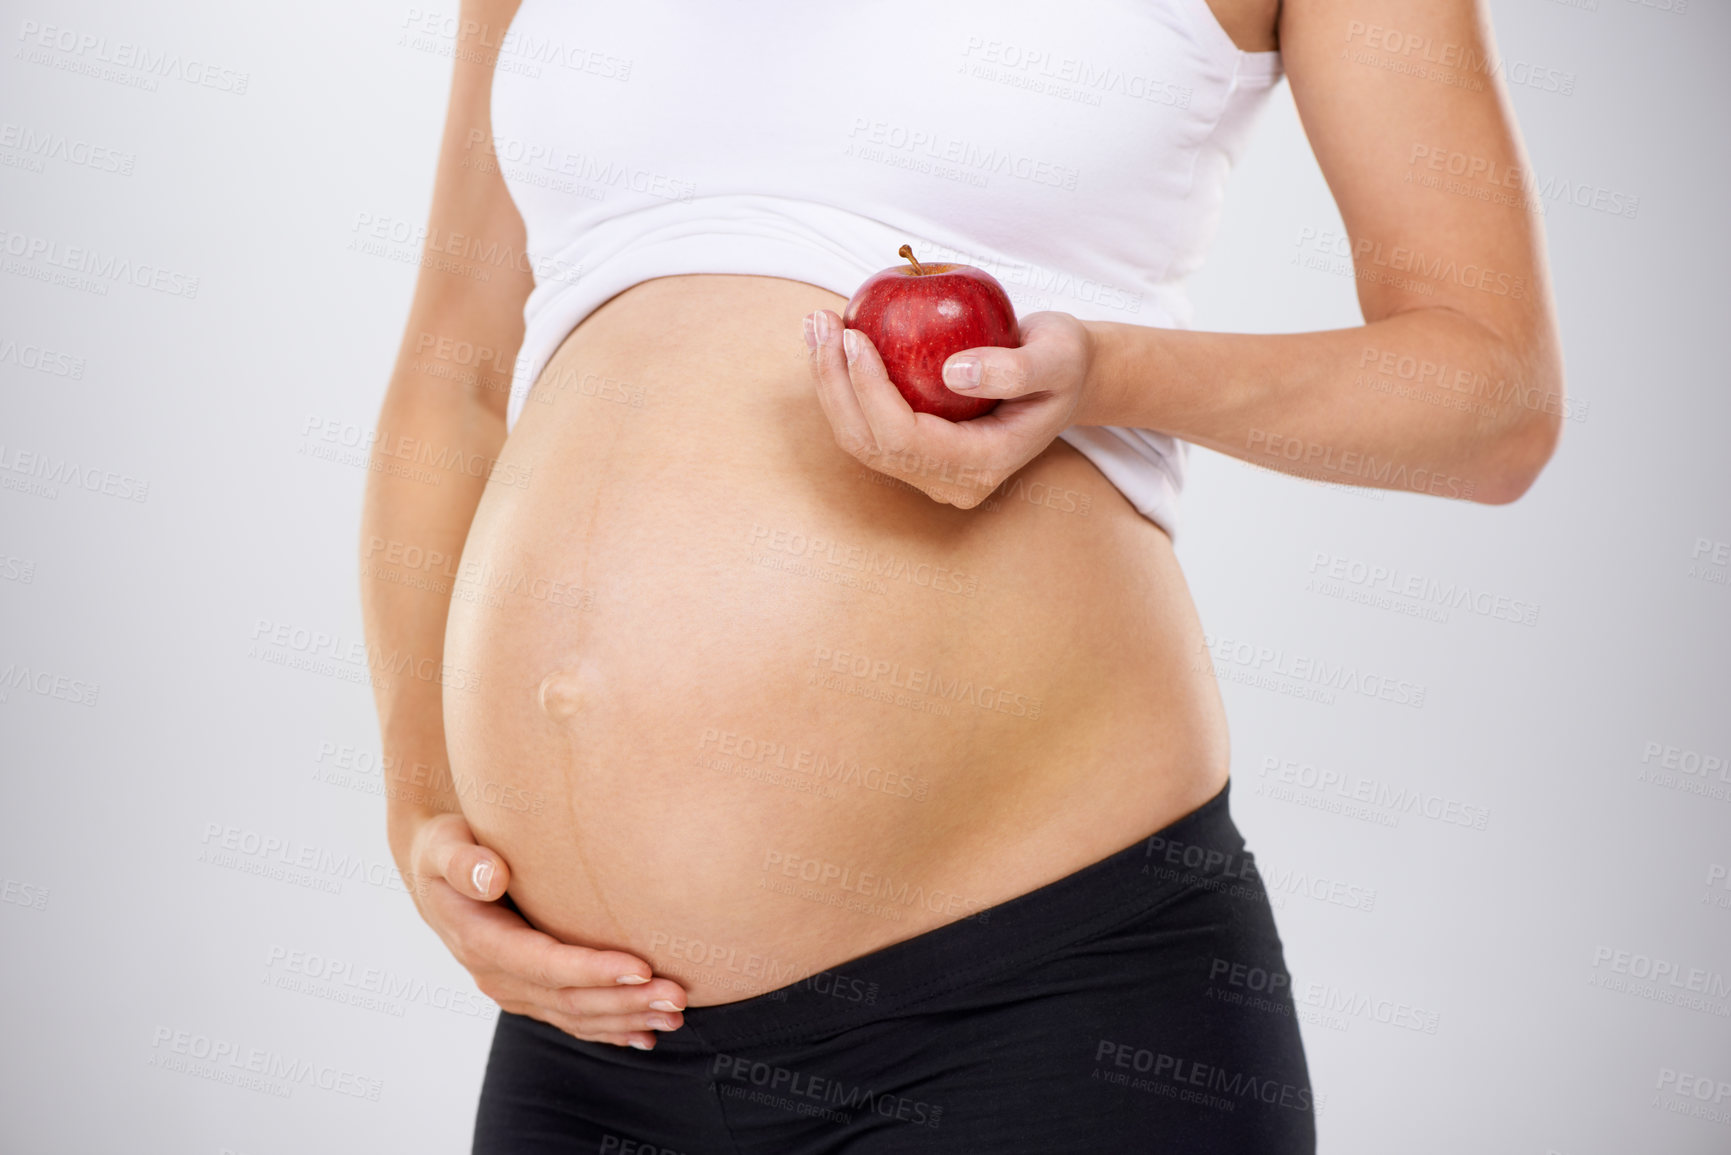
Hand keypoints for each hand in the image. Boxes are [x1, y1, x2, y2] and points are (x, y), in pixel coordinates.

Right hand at [406, 812, 687, 1049]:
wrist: (437, 871)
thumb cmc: (448, 847)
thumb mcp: (443, 845)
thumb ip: (463, 861)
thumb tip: (492, 876)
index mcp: (478, 939)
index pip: (542, 964)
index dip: (592, 970)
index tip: (640, 967)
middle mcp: (495, 974)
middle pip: (567, 998)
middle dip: (625, 1001)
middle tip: (677, 996)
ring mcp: (513, 988)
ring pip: (575, 1015)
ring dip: (626, 1018)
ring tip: (675, 1013)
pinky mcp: (529, 991)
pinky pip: (571, 1018)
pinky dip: (609, 1029)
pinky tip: (645, 1035)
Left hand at [804, 308, 1095, 507]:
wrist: (1066, 379)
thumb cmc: (1065, 361)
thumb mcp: (1059, 355)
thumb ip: (1015, 369)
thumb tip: (954, 374)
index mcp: (984, 465)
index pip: (906, 438)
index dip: (869, 390)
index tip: (852, 336)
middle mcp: (951, 482)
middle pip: (870, 443)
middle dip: (834, 384)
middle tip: (820, 321)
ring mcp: (931, 473)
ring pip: (859, 438)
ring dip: (829, 383)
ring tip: (817, 325)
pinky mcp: (916, 454)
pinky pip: (865, 425)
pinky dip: (842, 384)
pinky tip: (830, 340)